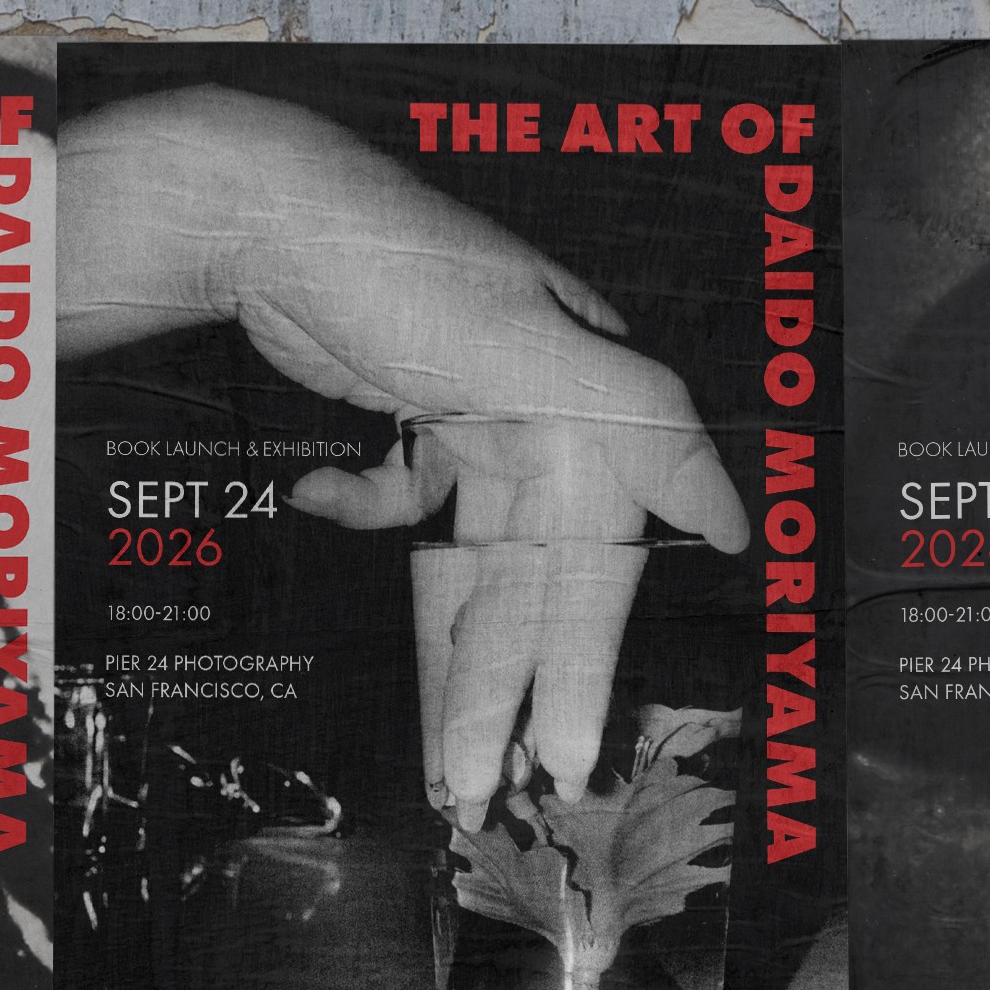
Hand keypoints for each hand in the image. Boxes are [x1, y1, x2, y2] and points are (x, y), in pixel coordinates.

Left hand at [59, 89, 751, 811]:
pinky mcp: (409, 416)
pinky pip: (410, 508)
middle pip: (533, 582)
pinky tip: (322, 501)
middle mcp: (545, 414)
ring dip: (453, 654)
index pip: (596, 559)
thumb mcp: (526, 345)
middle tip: (486, 784)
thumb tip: (731, 518)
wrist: (258, 204)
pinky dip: (373, 521)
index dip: (583, 661)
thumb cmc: (391, 265)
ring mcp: (476, 416)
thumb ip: (638, 423)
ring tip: (442, 755)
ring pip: (471, 567)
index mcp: (588, 403)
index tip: (570, 754)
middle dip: (509, 685)